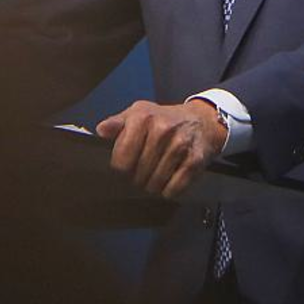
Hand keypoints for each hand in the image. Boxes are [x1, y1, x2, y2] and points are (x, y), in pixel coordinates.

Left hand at [94, 99, 226, 198]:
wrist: (202, 120)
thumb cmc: (166, 119)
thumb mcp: (139, 113)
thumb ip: (117, 122)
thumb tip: (101, 131)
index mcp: (143, 117)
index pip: (121, 160)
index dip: (121, 168)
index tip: (126, 166)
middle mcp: (162, 129)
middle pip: (137, 175)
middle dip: (137, 178)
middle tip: (143, 171)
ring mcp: (180, 145)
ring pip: (154, 184)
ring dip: (153, 185)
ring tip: (156, 174)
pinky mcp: (195, 160)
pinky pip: (173, 189)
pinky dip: (169, 190)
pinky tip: (170, 178)